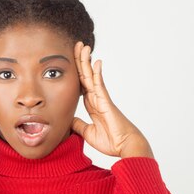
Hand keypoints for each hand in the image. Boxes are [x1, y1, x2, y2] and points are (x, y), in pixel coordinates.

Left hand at [71, 41, 154, 158]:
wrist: (125, 147)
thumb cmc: (111, 141)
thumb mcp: (88, 133)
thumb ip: (78, 125)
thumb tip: (68, 120)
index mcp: (91, 105)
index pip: (80, 85)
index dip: (75, 73)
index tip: (70, 61)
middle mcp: (96, 99)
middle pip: (85, 76)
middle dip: (80, 61)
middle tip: (77, 46)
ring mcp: (102, 99)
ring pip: (91, 77)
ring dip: (86, 62)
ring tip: (84, 47)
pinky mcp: (107, 102)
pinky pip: (100, 85)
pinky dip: (97, 74)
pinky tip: (95, 62)